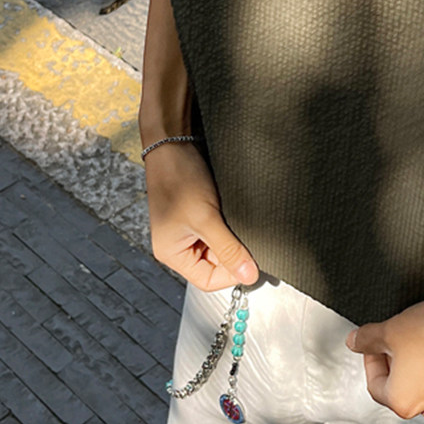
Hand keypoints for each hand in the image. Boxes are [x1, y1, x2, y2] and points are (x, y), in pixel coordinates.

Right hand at [143, 141, 258, 292]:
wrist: (174, 142)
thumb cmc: (180, 178)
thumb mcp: (207, 218)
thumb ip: (228, 249)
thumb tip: (248, 275)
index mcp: (171, 253)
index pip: (208, 280)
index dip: (232, 273)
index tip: (252, 259)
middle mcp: (178, 246)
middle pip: (215, 265)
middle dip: (233, 253)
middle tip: (247, 234)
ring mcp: (188, 231)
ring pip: (220, 247)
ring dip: (232, 237)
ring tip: (235, 219)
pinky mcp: (198, 217)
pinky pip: (219, 231)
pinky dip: (229, 225)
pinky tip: (233, 212)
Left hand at [345, 297, 423, 420]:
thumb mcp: (390, 330)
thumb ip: (367, 339)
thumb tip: (354, 342)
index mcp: (402, 402)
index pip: (375, 384)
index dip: (371, 359)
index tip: (376, 342)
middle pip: (400, 387)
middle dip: (395, 363)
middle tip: (397, 339)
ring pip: (423, 384)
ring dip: (417, 365)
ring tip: (420, 340)